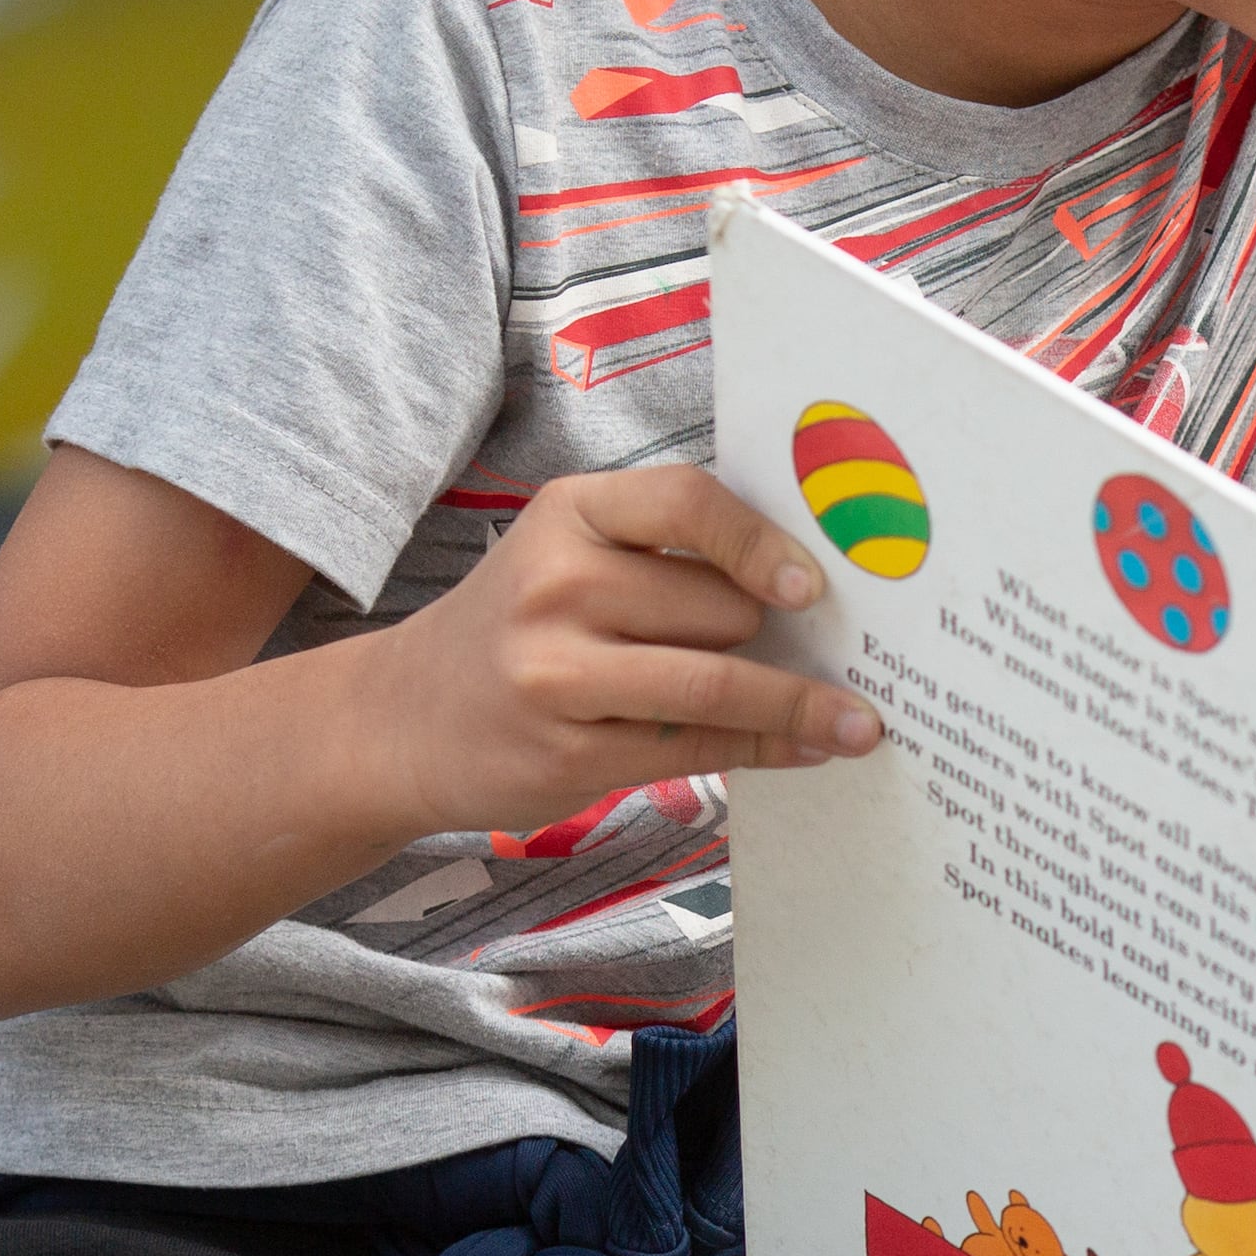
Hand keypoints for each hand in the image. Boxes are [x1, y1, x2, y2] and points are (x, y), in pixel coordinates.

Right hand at [364, 468, 882, 832]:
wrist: (402, 722)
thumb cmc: (519, 630)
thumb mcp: (567, 558)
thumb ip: (663, 558)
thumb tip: (807, 590)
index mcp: (568, 514)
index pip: (684, 502)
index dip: (760, 541)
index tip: (812, 583)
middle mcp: (555, 585)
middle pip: (717, 606)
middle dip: (776, 636)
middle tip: (837, 655)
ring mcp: (555, 673)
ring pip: (716, 682)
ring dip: (798, 706)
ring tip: (854, 722)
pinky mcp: (568, 753)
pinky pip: (695, 747)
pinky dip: (764, 749)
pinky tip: (804, 748)